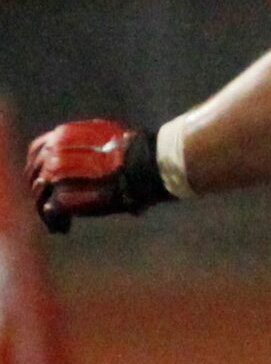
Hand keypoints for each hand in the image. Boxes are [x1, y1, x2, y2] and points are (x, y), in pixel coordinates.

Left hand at [26, 120, 169, 234]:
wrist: (144, 165)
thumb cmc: (136, 153)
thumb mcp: (108, 138)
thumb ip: (89, 146)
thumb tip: (85, 155)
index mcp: (62, 136)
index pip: (37, 150)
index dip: (38, 166)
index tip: (45, 179)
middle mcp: (53, 152)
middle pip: (33, 173)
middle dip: (40, 190)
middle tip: (50, 204)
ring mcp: (54, 174)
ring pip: (39, 194)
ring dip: (45, 208)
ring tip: (59, 222)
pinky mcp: (61, 195)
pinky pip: (50, 211)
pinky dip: (54, 221)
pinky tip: (64, 227)